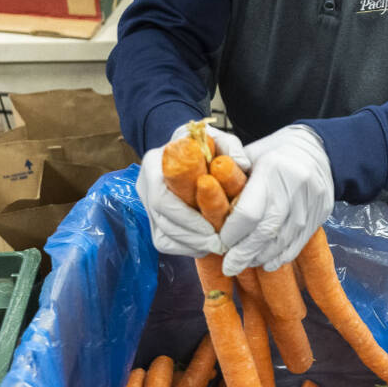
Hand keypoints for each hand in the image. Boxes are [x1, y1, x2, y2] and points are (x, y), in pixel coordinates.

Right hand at [135, 123, 249, 256]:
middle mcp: (145, 184)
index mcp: (154, 163)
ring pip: (162, 237)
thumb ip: (231, 147)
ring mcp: (146, 204)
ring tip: (214, 246)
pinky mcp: (153, 220)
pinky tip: (203, 245)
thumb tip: (242, 165)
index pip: (161, 199)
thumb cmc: (203, 146)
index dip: (186, 218)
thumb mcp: (218, 138)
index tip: (210, 228)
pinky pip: (164, 242)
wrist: (189, 153)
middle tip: (217, 244)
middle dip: (191, 237)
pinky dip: (185, 248)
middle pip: (162, 222)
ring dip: (189, 245)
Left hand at [220, 125, 333, 275]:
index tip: (220, 243)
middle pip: (266, 230)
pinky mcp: (322, 212)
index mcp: (271, 169)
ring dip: (262, 255)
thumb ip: (232, 181)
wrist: (316, 147)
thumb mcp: (250, 156)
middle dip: (245, 252)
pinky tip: (268, 262)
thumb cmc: (273, 153)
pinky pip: (300, 241)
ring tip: (247, 263)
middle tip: (230, 267)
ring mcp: (311, 200)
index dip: (233, 233)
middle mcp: (294, 186)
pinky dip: (283, 255)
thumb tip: (209, 214)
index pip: (249, 212)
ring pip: (284, 239)